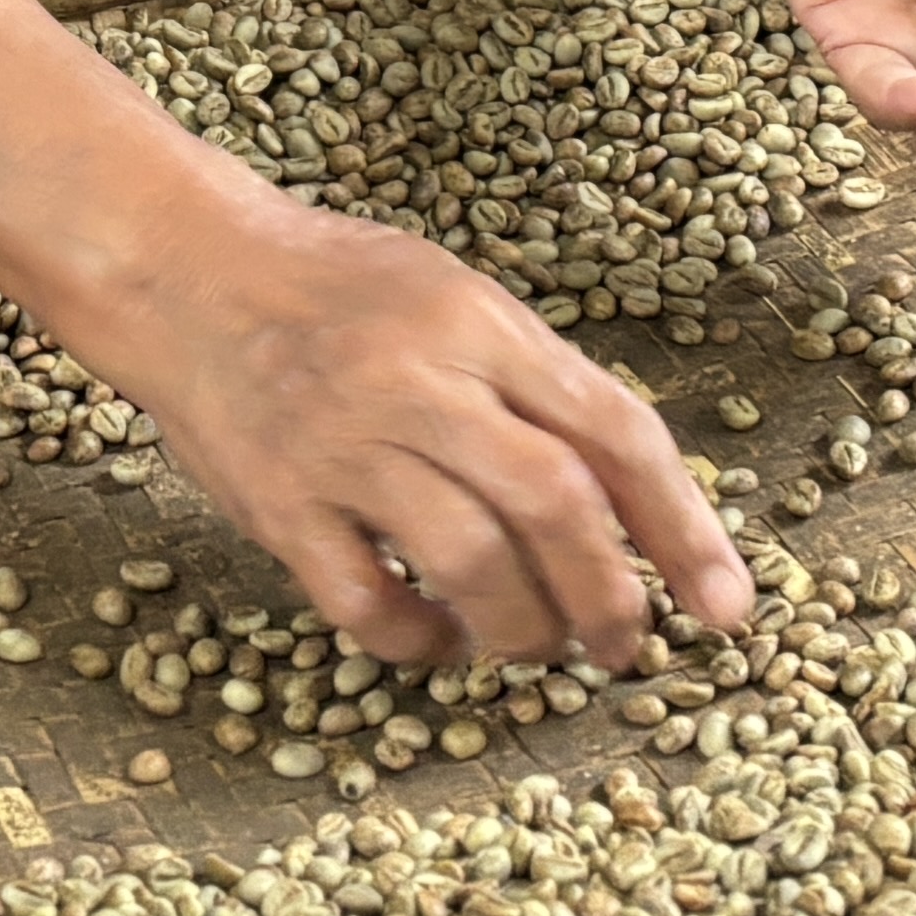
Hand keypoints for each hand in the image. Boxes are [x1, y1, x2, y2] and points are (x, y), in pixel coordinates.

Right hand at [0, 0, 750, 673]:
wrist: (186, 266)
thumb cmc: (338, 288)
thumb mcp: (456, 298)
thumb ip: (536, 386)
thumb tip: (635, 501)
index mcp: (483, 325)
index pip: (614, 432)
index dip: (684, 528)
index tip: (729, 606)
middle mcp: (422, 381)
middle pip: (554, 504)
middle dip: (611, 595)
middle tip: (628, 646)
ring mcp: (345, 443)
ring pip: (468, 560)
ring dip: (522, 628)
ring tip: (535, 650)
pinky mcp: (277, 499)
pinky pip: (363, 599)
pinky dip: (416, 641)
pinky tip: (437, 643)